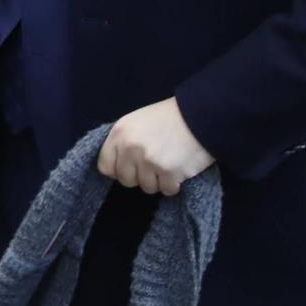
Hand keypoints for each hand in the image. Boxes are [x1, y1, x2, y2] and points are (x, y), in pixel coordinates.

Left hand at [98, 97, 214, 195]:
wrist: (200, 115)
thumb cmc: (168, 117)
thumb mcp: (137, 122)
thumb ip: (123, 142)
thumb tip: (115, 166)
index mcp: (118, 133)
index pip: (105, 167)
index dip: (119, 169)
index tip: (131, 166)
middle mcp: (130, 148)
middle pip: (126, 180)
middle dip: (140, 176)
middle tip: (155, 163)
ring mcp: (149, 161)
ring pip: (147, 187)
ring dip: (159, 180)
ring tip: (169, 162)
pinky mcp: (169, 172)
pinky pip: (167, 190)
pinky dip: (174, 184)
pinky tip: (180, 168)